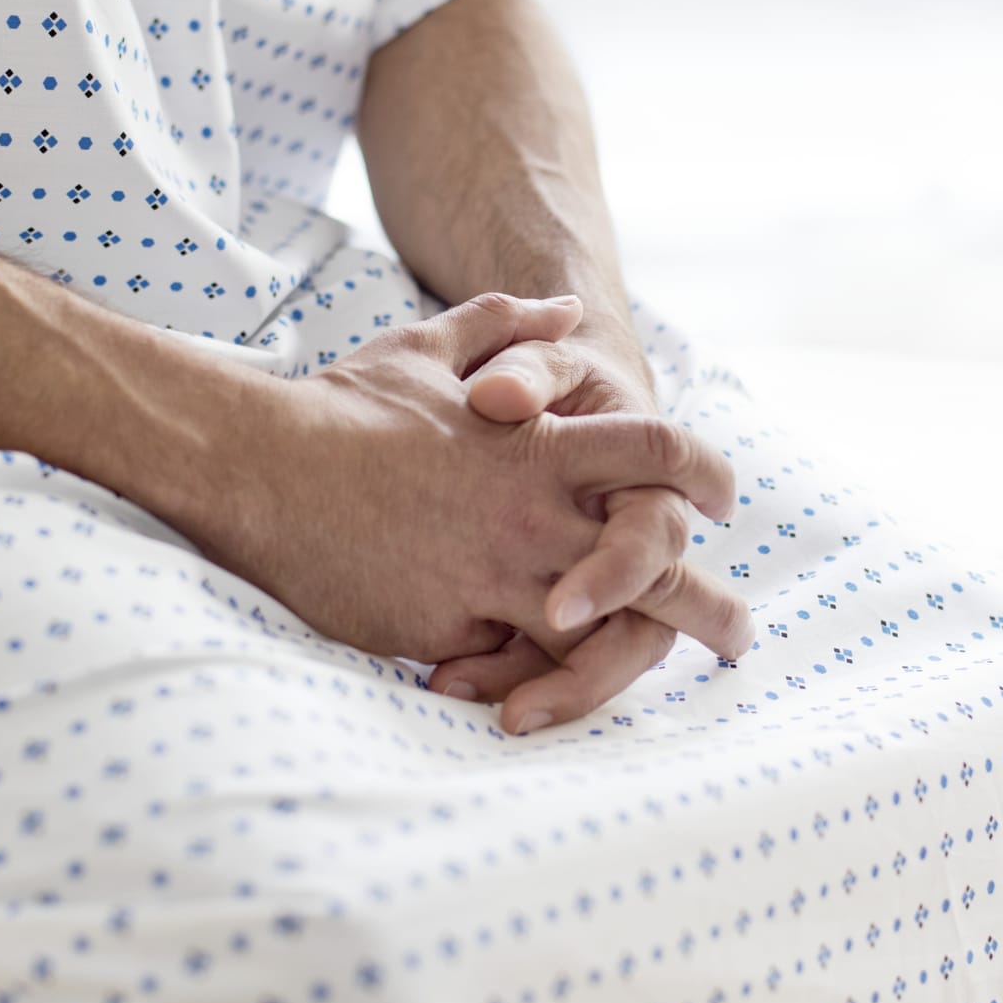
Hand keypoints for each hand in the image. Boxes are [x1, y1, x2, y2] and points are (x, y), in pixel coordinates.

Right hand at [195, 294, 737, 669]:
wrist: (262, 465)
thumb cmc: (343, 406)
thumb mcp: (429, 347)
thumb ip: (507, 324)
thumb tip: (564, 305)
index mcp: (541, 442)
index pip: (656, 451)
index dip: (701, 474)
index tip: (723, 499)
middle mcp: (534, 509)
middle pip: (655, 559)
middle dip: (708, 604)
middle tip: (740, 635)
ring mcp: (497, 571)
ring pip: (598, 631)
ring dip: (641, 661)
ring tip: (659, 693)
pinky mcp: (451, 622)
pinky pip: (515, 666)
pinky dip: (535, 681)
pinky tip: (545, 697)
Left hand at [427, 320, 754, 732]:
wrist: (516, 389)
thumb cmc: (536, 375)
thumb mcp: (535, 362)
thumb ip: (525, 370)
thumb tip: (500, 399)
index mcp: (640, 473)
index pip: (656, 527)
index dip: (625, 569)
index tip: (563, 609)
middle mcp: (628, 535)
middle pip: (644, 621)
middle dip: (593, 673)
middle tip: (523, 709)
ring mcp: (594, 576)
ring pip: (600, 653)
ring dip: (553, 689)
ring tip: (480, 708)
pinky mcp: (551, 602)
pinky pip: (547, 656)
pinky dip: (506, 676)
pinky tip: (446, 682)